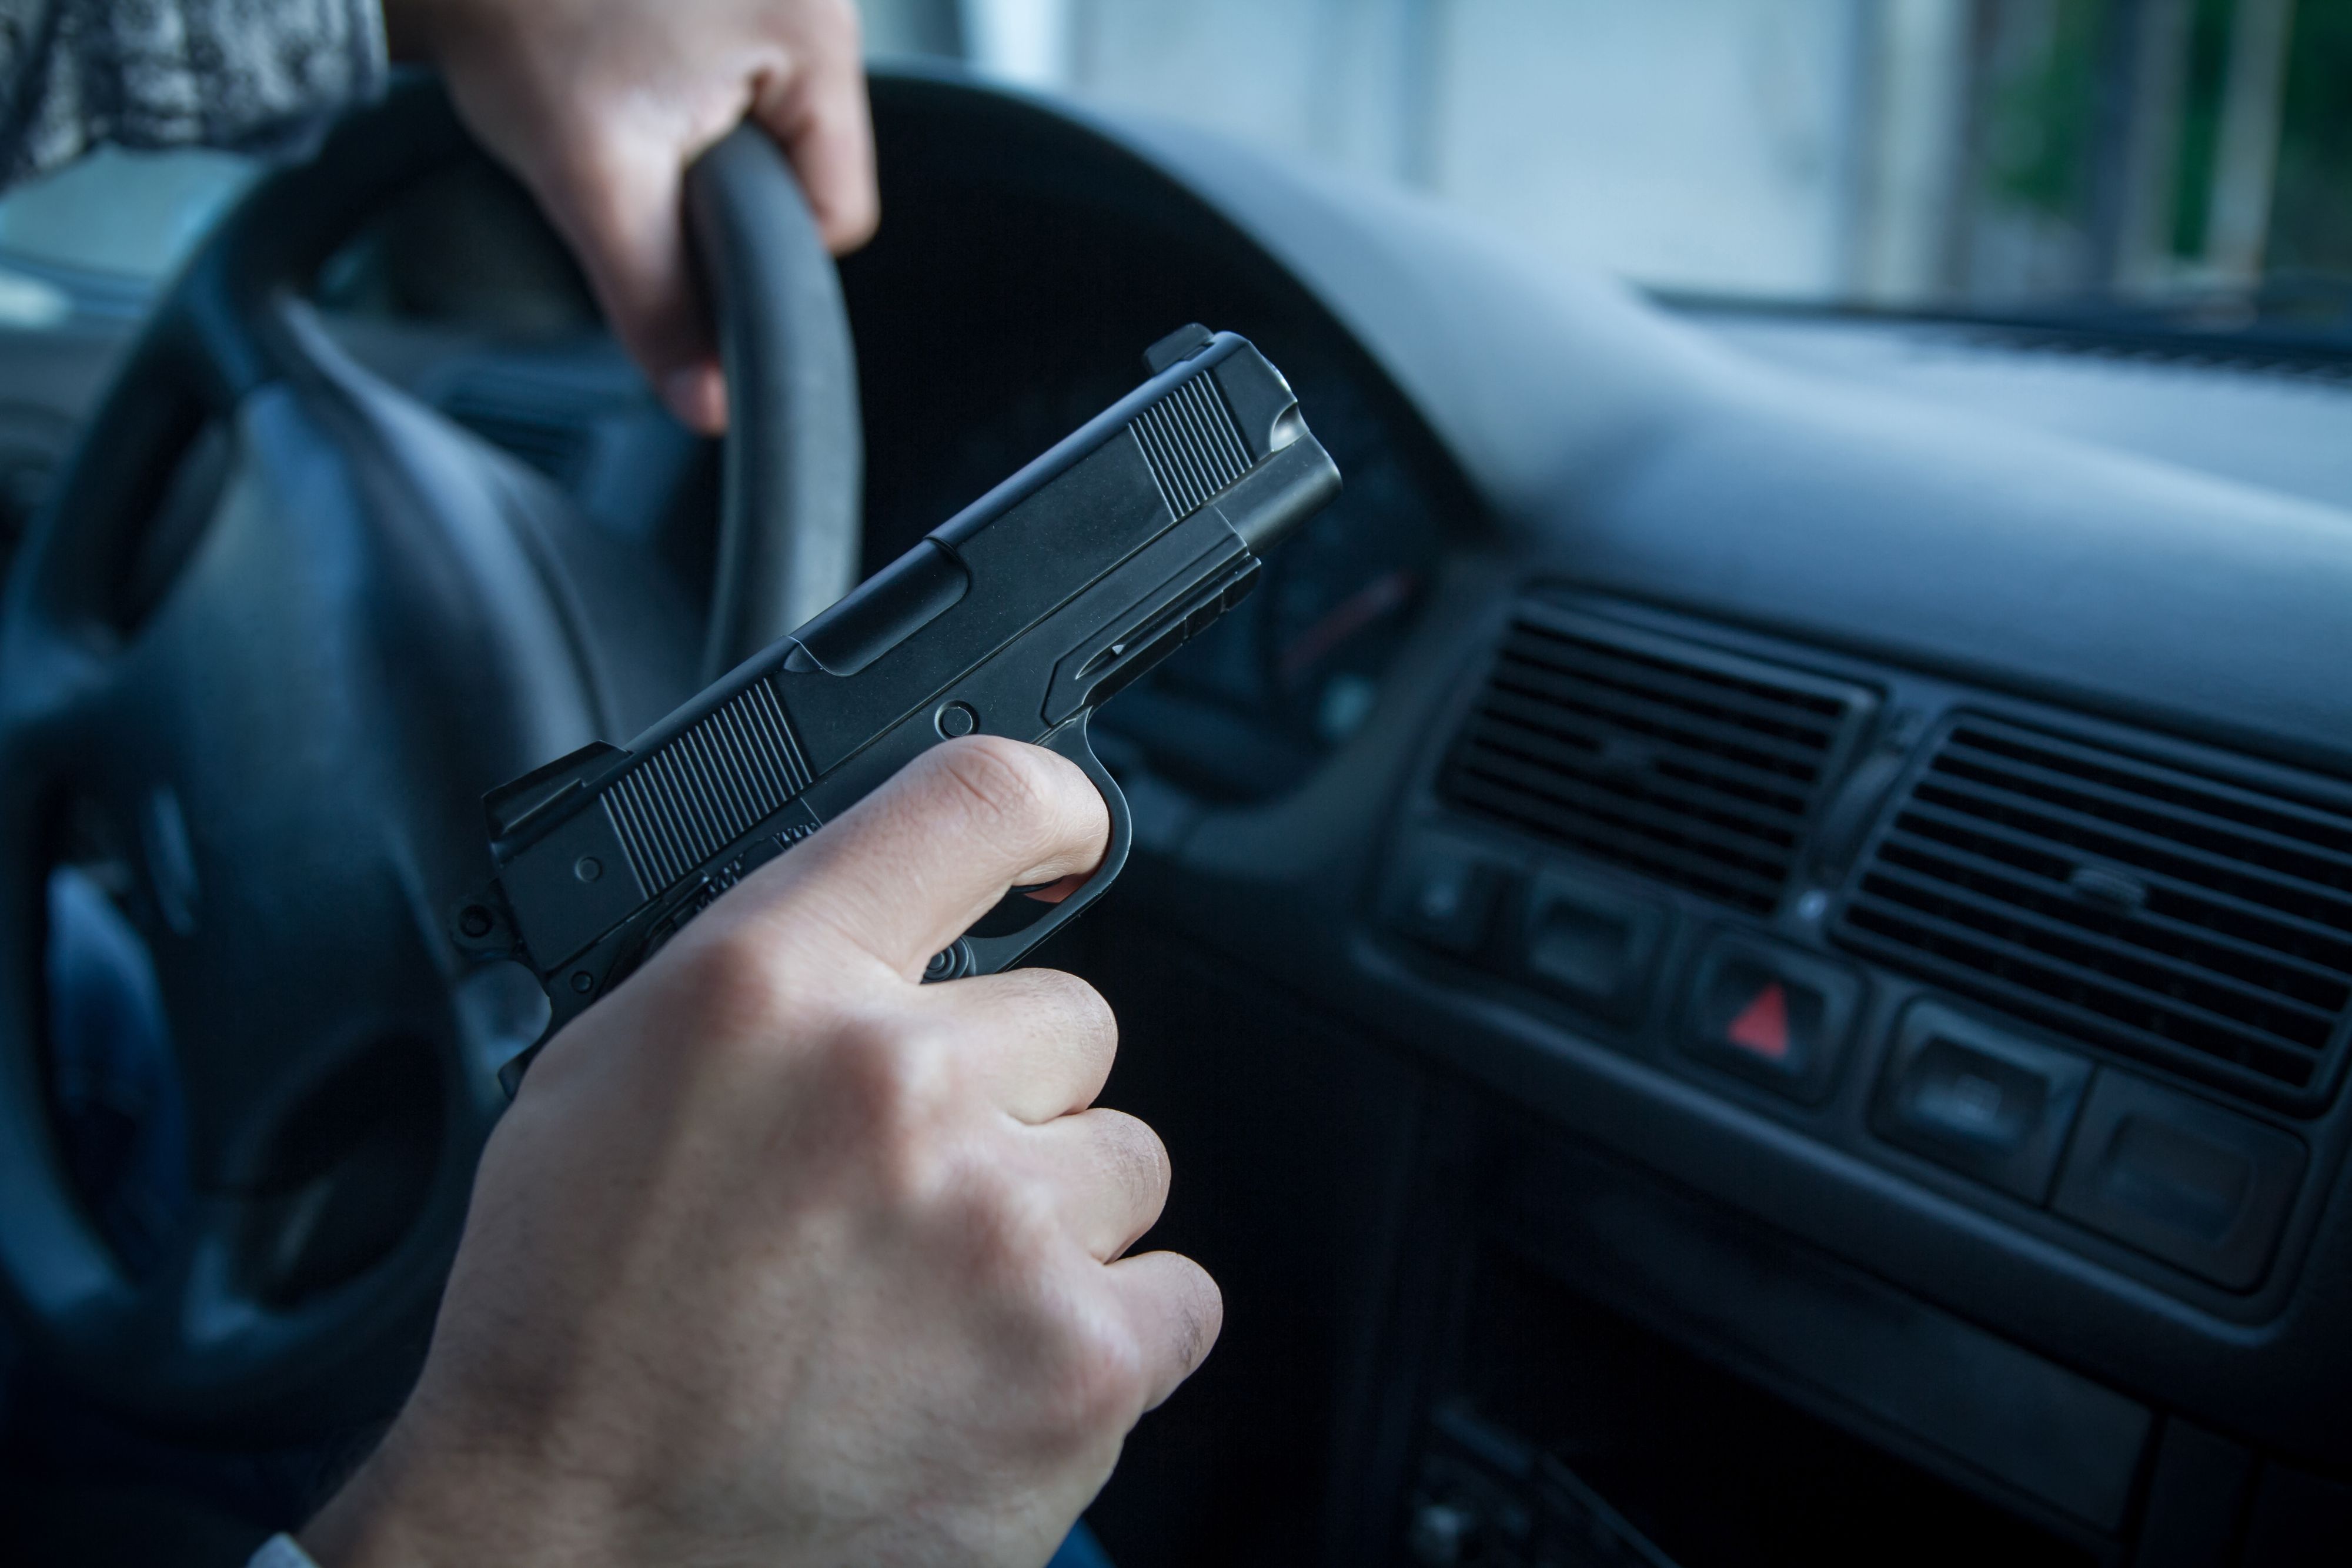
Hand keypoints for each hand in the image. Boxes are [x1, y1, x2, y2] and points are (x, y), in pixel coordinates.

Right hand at [299, 738, 1219, 1566]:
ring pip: (1125, 1158)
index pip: (971, 798)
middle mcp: (893, 1080)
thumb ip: (769, 975)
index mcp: (769, 984)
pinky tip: (991, 1371)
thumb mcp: (609, 1075)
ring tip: (930, 1300)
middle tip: (908, 1196)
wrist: (575, 1547)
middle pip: (1074, 1019)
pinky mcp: (1078, 1359)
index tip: (1071, 834)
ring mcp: (997, 1222)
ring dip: (1054, 1222)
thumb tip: (890, 925)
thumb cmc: (575, 1326)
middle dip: (1012, 1101)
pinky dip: (1106, 1336)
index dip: (1051, 806)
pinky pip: (1174, 1293)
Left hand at [382, 0, 878, 431]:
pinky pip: (753, 75)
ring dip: (715, 138)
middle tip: (644, 151)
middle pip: (813, 165)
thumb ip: (659, 303)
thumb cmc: (516, 20)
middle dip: (733, 183)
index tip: (677, 213)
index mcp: (816, 31)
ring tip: (634, 102)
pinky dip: (700, 92)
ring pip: (781, 124)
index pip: (837, 210)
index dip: (757, 243)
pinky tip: (638, 69)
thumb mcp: (593, 180)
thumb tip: (708, 405)